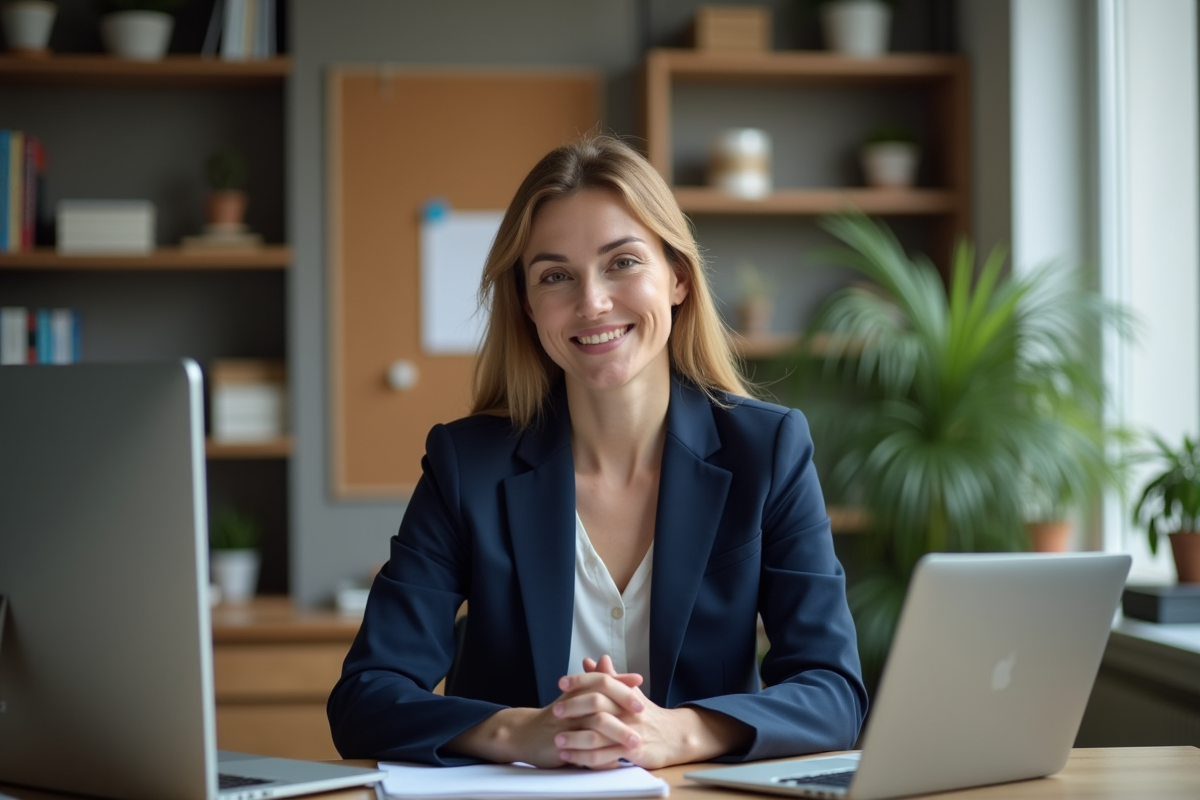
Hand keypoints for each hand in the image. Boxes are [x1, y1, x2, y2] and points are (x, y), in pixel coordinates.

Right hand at [445, 660, 644, 767]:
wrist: (523, 734)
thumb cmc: (555, 715)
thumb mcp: (574, 694)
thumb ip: (598, 681)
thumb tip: (617, 666)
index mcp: (574, 692)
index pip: (600, 682)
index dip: (621, 685)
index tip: (641, 687)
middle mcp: (569, 707)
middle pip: (599, 704)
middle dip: (623, 711)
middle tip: (644, 716)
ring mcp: (564, 728)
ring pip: (593, 730)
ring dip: (616, 736)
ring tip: (635, 743)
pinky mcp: (560, 749)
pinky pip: (584, 755)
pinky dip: (602, 759)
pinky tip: (617, 762)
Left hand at [557, 656, 752, 769]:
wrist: (674, 736)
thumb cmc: (646, 714)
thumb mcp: (629, 693)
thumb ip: (609, 678)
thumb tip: (593, 660)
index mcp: (626, 694)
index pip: (601, 682)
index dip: (581, 680)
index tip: (561, 683)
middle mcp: (628, 711)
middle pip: (598, 705)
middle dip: (575, 709)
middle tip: (555, 712)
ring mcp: (630, 731)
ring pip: (599, 734)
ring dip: (576, 739)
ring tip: (558, 741)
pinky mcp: (633, 752)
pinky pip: (606, 757)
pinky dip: (586, 758)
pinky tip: (571, 758)